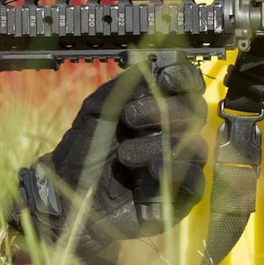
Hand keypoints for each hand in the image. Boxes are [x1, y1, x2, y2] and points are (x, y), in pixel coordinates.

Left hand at [16, 60, 210, 255]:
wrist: (67, 197)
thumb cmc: (81, 155)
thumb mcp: (96, 112)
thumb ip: (121, 88)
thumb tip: (148, 66)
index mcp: (155, 111)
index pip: (185, 88)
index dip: (183, 78)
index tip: (167, 77)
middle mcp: (171, 135)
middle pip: (195, 114)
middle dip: (166, 111)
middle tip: (130, 117)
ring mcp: (177, 166)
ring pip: (195, 148)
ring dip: (159, 146)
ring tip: (125, 156)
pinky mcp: (178, 197)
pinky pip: (194, 183)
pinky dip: (173, 173)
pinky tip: (148, 173)